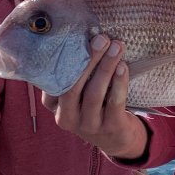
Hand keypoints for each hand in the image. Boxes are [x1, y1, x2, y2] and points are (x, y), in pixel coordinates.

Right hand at [42, 36, 147, 158]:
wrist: (116, 138)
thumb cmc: (95, 106)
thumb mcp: (79, 93)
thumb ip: (77, 73)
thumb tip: (88, 35)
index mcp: (54, 106)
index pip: (51, 83)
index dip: (62, 60)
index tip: (74, 38)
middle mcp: (66, 118)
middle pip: (73, 86)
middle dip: (88, 59)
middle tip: (101, 38)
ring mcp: (88, 126)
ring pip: (94, 93)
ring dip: (106, 67)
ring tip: (116, 47)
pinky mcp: (110, 128)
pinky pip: (114, 102)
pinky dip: (119, 82)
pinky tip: (123, 66)